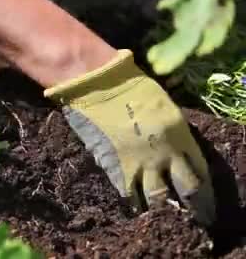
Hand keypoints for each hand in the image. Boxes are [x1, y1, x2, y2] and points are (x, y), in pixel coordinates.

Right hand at [44, 50, 215, 225]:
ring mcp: (139, 163)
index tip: (204, 199)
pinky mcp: (116, 167)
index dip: (204, 188)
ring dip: (162, 209)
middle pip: (186, 190)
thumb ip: (173, 131)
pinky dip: (134, 202)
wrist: (99, 85)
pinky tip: (136, 208)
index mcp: (180, 135)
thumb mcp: (165, 106)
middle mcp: (164, 154)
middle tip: (193, 216)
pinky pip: (129, 192)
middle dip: (193, 207)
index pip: (200, 170)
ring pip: (157, 197)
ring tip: (163, 217)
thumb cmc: (132, 87)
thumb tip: (173, 149)